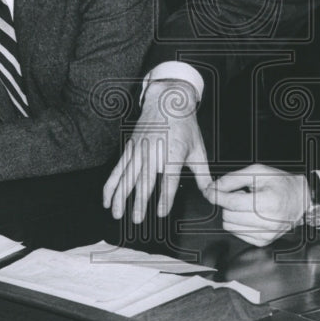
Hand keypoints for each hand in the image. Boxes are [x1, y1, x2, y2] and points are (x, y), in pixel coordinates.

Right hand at [102, 79, 211, 222]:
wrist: (167, 100)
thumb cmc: (185, 126)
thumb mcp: (198, 149)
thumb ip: (203, 175)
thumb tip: (212, 194)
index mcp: (173, 152)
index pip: (169, 179)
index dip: (165, 197)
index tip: (161, 213)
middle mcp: (154, 151)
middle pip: (144, 180)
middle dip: (139, 202)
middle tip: (136, 220)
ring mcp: (139, 150)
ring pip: (127, 176)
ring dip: (120, 197)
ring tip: (117, 214)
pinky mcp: (130, 148)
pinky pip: (117, 169)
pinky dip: (110, 185)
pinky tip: (107, 199)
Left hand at [206, 164, 307, 246]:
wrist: (300, 199)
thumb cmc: (280, 183)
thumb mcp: (257, 172)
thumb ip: (232, 179)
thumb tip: (212, 189)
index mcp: (269, 202)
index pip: (233, 203)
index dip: (217, 196)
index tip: (210, 191)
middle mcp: (269, 222)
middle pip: (229, 215)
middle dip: (229, 203)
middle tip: (242, 195)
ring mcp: (266, 235)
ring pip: (230, 226)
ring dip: (234, 214)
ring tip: (248, 205)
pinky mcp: (263, 242)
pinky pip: (236, 233)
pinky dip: (239, 223)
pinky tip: (251, 214)